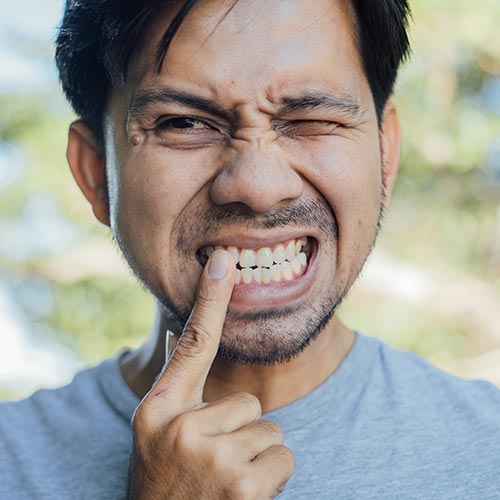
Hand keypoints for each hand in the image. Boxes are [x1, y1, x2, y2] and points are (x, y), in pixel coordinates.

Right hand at [127, 250, 294, 498]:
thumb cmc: (165, 483)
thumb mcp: (158, 435)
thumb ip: (178, 389)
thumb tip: (179, 337)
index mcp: (158, 411)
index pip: (192, 344)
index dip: (210, 299)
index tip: (223, 259)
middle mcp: (181, 429)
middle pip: (249, 401)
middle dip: (241, 432)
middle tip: (214, 463)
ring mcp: (212, 457)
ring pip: (269, 429)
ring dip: (255, 457)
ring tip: (225, 483)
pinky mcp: (244, 486)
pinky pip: (284, 456)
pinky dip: (272, 479)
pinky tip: (242, 497)